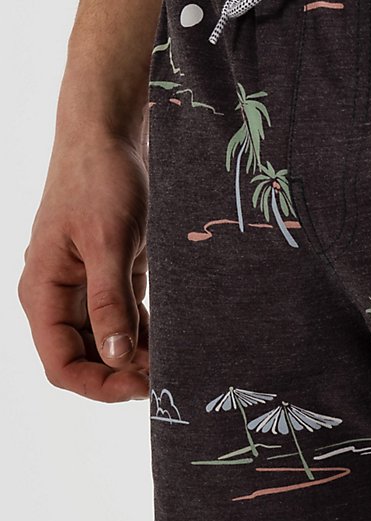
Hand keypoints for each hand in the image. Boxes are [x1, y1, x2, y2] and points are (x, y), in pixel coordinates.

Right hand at [19, 132, 149, 401]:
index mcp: (43, 292)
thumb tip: (118, 358)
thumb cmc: (101, 180)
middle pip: (85, 357)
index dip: (99, 384)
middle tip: (169, 374)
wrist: (109, 133)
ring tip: (177, 358)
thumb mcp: (110, 242)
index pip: (61, 364)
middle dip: (122, 373)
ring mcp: (84, 284)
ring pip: (107, 339)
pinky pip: (124, 314)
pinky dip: (147, 328)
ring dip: (138, 353)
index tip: (142, 387)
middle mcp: (58, 294)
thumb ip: (111, 302)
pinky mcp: (111, 271)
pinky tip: (175, 335)